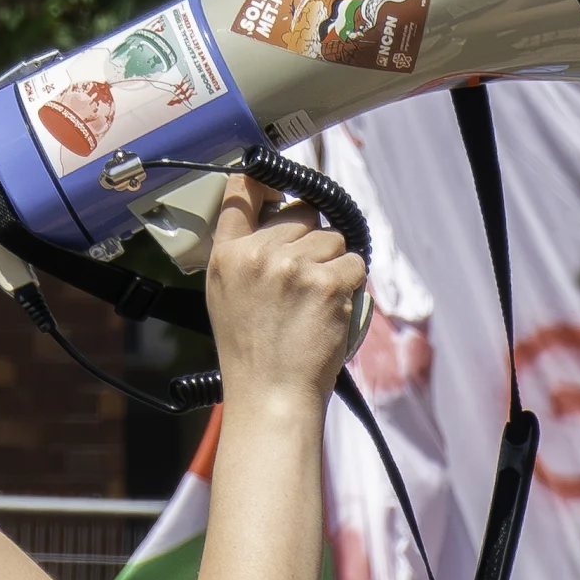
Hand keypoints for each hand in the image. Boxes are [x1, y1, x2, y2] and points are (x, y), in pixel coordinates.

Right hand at [203, 175, 364, 414]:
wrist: (271, 395)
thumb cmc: (252, 354)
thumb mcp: (226, 296)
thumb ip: (245, 256)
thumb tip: (278, 216)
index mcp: (227, 256)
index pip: (242, 192)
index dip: (265, 183)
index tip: (278, 187)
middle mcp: (258, 255)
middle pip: (302, 214)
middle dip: (310, 241)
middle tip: (304, 280)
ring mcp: (293, 267)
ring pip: (332, 239)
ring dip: (333, 265)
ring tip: (315, 302)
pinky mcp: (327, 283)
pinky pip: (353, 263)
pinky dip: (350, 285)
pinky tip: (332, 310)